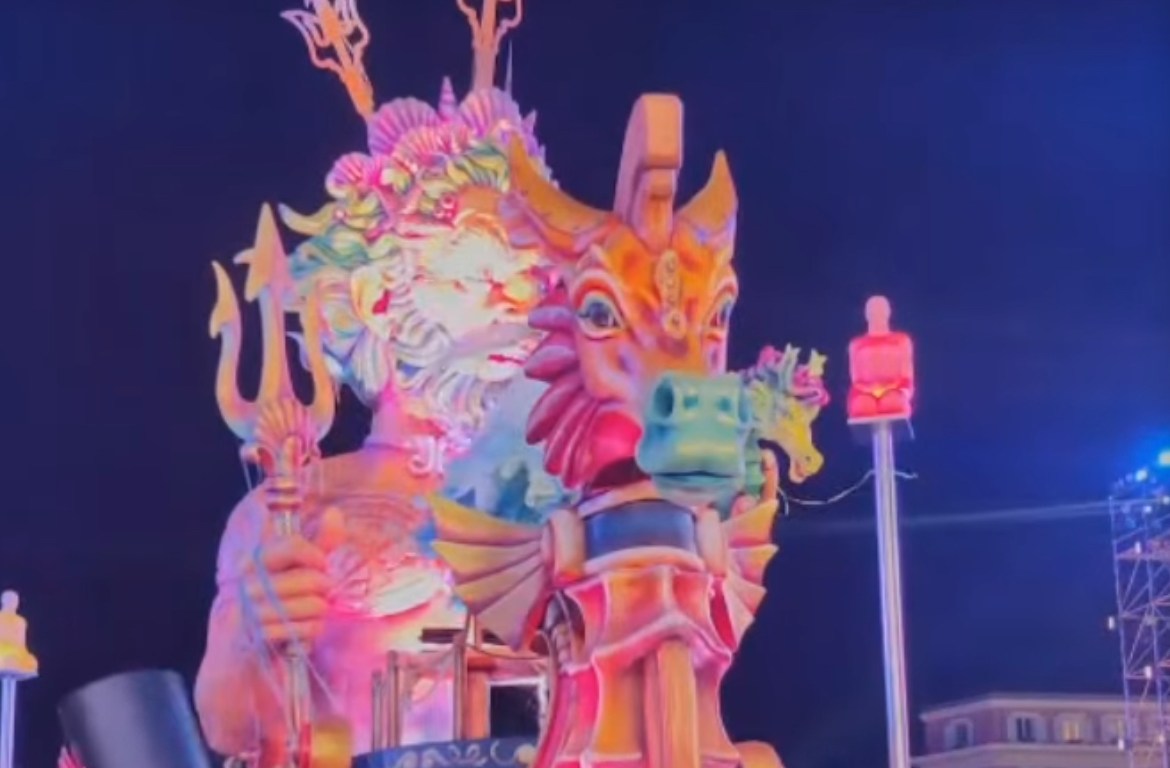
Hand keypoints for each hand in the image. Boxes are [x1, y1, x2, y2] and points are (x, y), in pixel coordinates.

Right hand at [241, 506, 344, 646]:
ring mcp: (251, 612)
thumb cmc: (272, 605)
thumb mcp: (294, 570)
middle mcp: (248, 583)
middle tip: (323, 593)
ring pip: (309, 605)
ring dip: (320, 611)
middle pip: (307, 578)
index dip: (316, 554)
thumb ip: (317, 544)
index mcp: (254, 560)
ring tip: (316, 612)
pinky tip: (308, 630)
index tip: (322, 563)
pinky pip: (301, 630)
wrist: (239, 653)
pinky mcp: (258, 638)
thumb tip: (333, 511)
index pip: (292, 546)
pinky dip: (311, 631)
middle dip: (323, 587)